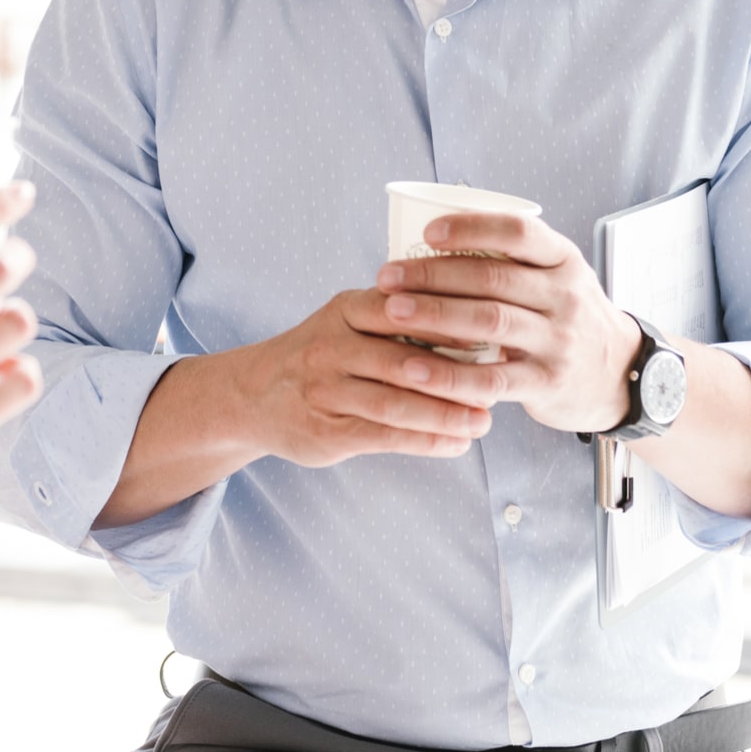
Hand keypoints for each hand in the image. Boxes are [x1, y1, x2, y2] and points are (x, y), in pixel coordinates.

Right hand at [237, 288, 502, 467]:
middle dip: (455, 376)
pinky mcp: (325, 431)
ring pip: (396, 404)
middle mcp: (331, 347)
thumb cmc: (320, 352)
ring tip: (483, 422)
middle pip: (403, 360)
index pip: (402, 308)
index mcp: (345, 310)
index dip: (447, 320)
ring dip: (446, 415)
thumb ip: (394, 318)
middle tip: (497, 385)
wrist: (252, 394)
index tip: (490, 330)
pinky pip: (384, 437)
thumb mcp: (346, 320)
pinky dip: (425, 441)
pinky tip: (455, 443)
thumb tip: (473, 322)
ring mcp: (326, 391)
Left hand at [372, 212, 641, 434]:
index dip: (471, 227)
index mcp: (563, 260)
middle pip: (492, 278)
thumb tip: (431, 238)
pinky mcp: (548, 383)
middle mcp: (565, 296)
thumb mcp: (557, 277)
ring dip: (434, 315)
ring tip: (392, 311)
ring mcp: (559, 341)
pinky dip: (450, 376)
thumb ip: (514, 261)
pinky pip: (492, 379)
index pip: (519, 232)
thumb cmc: (568, 317)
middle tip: (388, 276)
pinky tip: (416, 371)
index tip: (428, 232)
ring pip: (489, 322)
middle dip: (433, 274)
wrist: (621, 374)